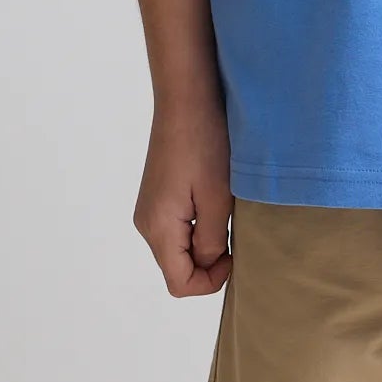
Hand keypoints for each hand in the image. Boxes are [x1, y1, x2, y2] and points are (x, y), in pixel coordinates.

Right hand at [133, 99, 234, 296]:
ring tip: (226, 210)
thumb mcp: (217, 197)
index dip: (211, 281)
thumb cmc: (205, 143)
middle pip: (178, 267)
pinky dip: (198, 225)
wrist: (186, 97)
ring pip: (179, 247)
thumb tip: (208, 261)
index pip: (180, 284)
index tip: (235, 253)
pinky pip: (177, 227)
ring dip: (205, 240)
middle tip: (235, 230)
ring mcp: (150, 208)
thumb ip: (212, 241)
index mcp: (158, 228)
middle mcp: (146, 223)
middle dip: (209, 260)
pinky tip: (214, 198)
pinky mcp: (157, 194)